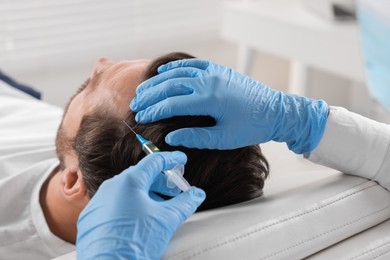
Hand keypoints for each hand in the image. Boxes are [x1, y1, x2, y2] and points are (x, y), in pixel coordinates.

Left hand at [76, 151, 205, 258]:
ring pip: (127, 191)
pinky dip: (131, 206)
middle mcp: (111, 187)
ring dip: (147, 194)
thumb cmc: (135, 242)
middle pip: (141, 176)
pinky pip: (115, 204)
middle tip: (175, 189)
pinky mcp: (92, 218)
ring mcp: (99, 202)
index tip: (181, 159)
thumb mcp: (167, 219)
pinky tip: (140, 219)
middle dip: (161, 181)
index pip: (154, 161)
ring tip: (160, 207)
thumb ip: (184, 203)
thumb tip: (196, 194)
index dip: (171, 159)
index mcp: (129, 181)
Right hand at [131, 59, 327, 153]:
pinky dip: (175, 67)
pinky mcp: (218, 70)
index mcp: (210, 99)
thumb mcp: (223, 138)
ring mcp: (214, 73)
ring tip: (143, 90)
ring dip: (158, 81)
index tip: (141, 117)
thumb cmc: (252, 127)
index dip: (154, 111)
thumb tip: (170, 136)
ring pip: (177, 72)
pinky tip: (163, 72)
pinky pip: (192, 64)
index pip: (172, 104)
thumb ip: (195, 137)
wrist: (276, 111)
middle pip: (170, 86)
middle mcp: (209, 81)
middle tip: (136, 105)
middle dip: (150, 96)